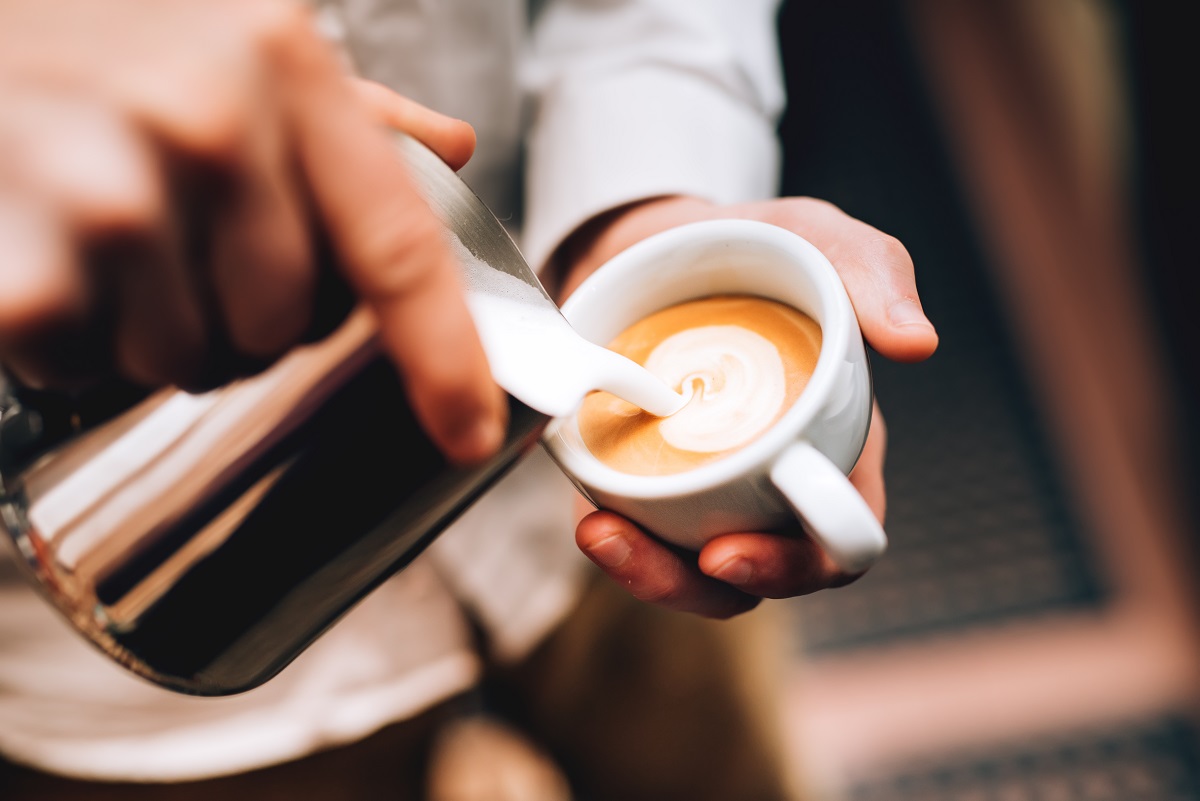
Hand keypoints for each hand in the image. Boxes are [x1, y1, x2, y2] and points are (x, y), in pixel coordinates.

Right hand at [0, 0, 504, 464]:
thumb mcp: (236, 35)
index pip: (397, 246)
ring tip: (94, 229)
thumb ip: (350, 106)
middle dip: (238, 307)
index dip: (446, 357)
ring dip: (148, 324)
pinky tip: (36, 253)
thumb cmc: (94, 30)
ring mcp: (112, 199)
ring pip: (186, 360)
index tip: (470, 431)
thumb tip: (449, 151)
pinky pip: (84, 371)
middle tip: (172, 232)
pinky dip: (64, 340)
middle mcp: (208, 128)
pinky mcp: (23, 273)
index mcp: (282, 69)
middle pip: (284, 324)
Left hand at [554, 196, 938, 616]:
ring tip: (603, 536)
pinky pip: (640, 535)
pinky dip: (617, 541)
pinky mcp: (642, 482)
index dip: (803, 563)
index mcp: (831, 444)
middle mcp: (771, 481)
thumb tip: (918, 342)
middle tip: (671, 551)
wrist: (657, 242)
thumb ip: (873, 273)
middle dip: (712, 583)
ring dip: (650, 574)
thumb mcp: (814, 237)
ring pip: (692, 572)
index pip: (842, 536)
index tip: (737, 548)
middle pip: (763, 573)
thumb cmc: (755, 250)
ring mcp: (704, 490)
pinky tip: (589, 516)